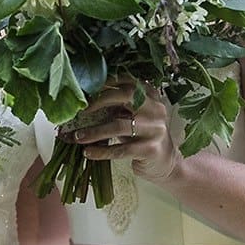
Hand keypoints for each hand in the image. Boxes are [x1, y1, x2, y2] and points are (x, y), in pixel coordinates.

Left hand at [65, 81, 180, 183]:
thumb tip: (86, 99)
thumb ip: (119, 105)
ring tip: (78, 137)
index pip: (128, 81)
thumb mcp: (135, 116)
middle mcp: (156, 109)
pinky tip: (88, 152)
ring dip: (94, 132)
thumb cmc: (143, 136)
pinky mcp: (150, 149)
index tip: (88, 88)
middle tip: (81, 111)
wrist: (165, 163)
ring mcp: (155, 129)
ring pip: (119, 126)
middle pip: (126, 96)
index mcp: (152, 95)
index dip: (107, 82)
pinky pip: (120, 149)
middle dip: (99, 101)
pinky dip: (101, 151)